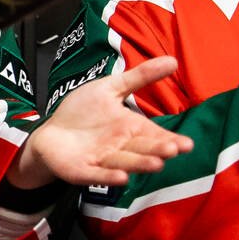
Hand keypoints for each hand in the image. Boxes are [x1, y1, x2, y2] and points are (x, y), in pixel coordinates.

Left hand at [9, 56, 191, 187]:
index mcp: (131, 128)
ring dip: (139, 164)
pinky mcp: (82, 171)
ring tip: (157, 164)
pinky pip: (97, 175)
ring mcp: (102, 161)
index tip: (187, 144)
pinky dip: (109, 177)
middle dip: (158, 150)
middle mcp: (121, 147)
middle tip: (174, 149)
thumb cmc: (83, 112)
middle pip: (142, 149)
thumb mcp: (110, 88)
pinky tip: (122, 178)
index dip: (170, 140)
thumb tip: (173, 61)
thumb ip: (139, 77)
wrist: (50, 131)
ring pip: (124, 163)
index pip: (155, 135)